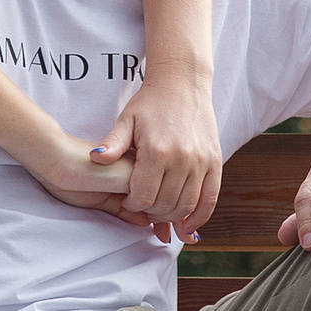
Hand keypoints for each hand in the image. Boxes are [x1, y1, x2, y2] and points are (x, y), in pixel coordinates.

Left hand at [92, 67, 222, 240]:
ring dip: (172, 216)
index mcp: (157, 151)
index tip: (128, 199)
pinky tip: (188, 226)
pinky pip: (210, 198)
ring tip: (160, 210)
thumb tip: (95, 158)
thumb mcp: (126, 120)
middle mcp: (183, 159)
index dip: (133, 204)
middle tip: (143, 205)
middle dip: (151, 212)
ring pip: (187, 206)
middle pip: (165, 206)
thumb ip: (112, 143)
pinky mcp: (215, 162)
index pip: (144, 198)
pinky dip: (199, 216)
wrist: (182, 83)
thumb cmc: (150, 102)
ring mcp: (202, 162)